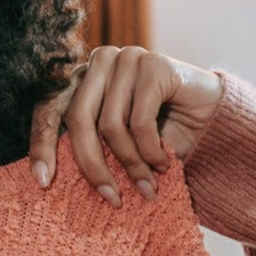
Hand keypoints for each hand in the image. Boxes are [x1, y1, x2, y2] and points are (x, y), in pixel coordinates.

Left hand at [28, 45, 225, 205]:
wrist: (212, 118)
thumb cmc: (158, 134)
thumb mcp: (114, 143)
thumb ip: (85, 147)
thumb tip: (46, 180)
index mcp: (80, 78)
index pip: (49, 109)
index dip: (42, 145)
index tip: (42, 182)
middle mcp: (98, 62)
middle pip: (78, 119)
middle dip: (92, 165)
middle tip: (110, 198)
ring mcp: (126, 57)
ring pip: (111, 125)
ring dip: (131, 164)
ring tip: (146, 185)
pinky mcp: (154, 64)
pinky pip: (140, 121)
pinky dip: (150, 151)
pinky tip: (163, 164)